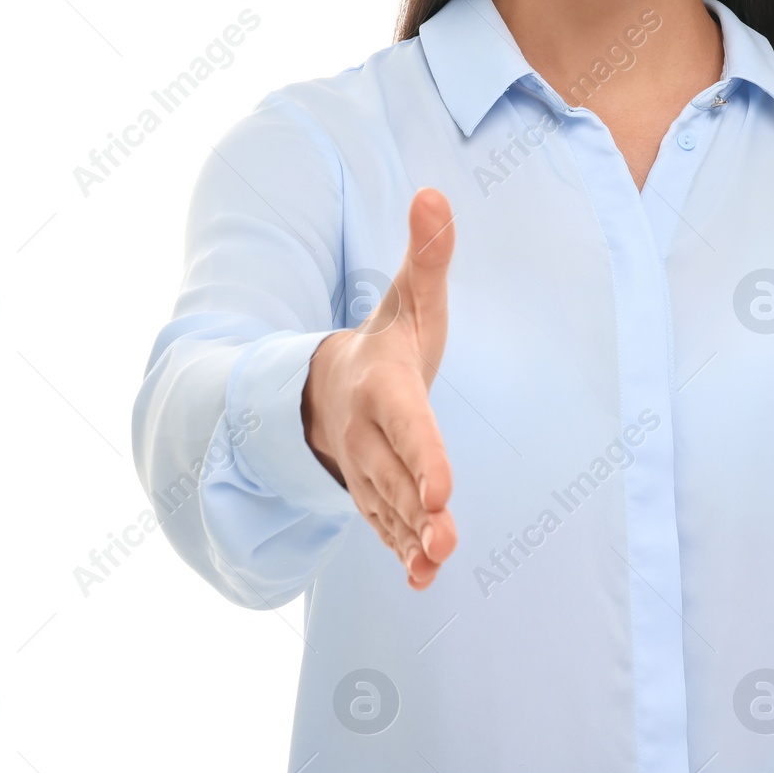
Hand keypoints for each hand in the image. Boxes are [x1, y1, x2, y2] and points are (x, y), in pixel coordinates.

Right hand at [300, 187, 457, 588]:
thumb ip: (427, 254)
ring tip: (438, 564)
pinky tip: (423, 580)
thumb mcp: (409, 297)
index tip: (443, 487)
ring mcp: (366, 468)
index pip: (405, 421)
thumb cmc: (386, 340)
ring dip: (412, 539)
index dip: (422, 454)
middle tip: (446, 536)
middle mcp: (368, 432)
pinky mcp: (375, 496)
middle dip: (418, 508)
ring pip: (387, 509)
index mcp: (382, 385)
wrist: (327, 384)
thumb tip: (435, 192)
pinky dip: (401, 554)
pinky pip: (383, 528)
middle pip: (392, 475)